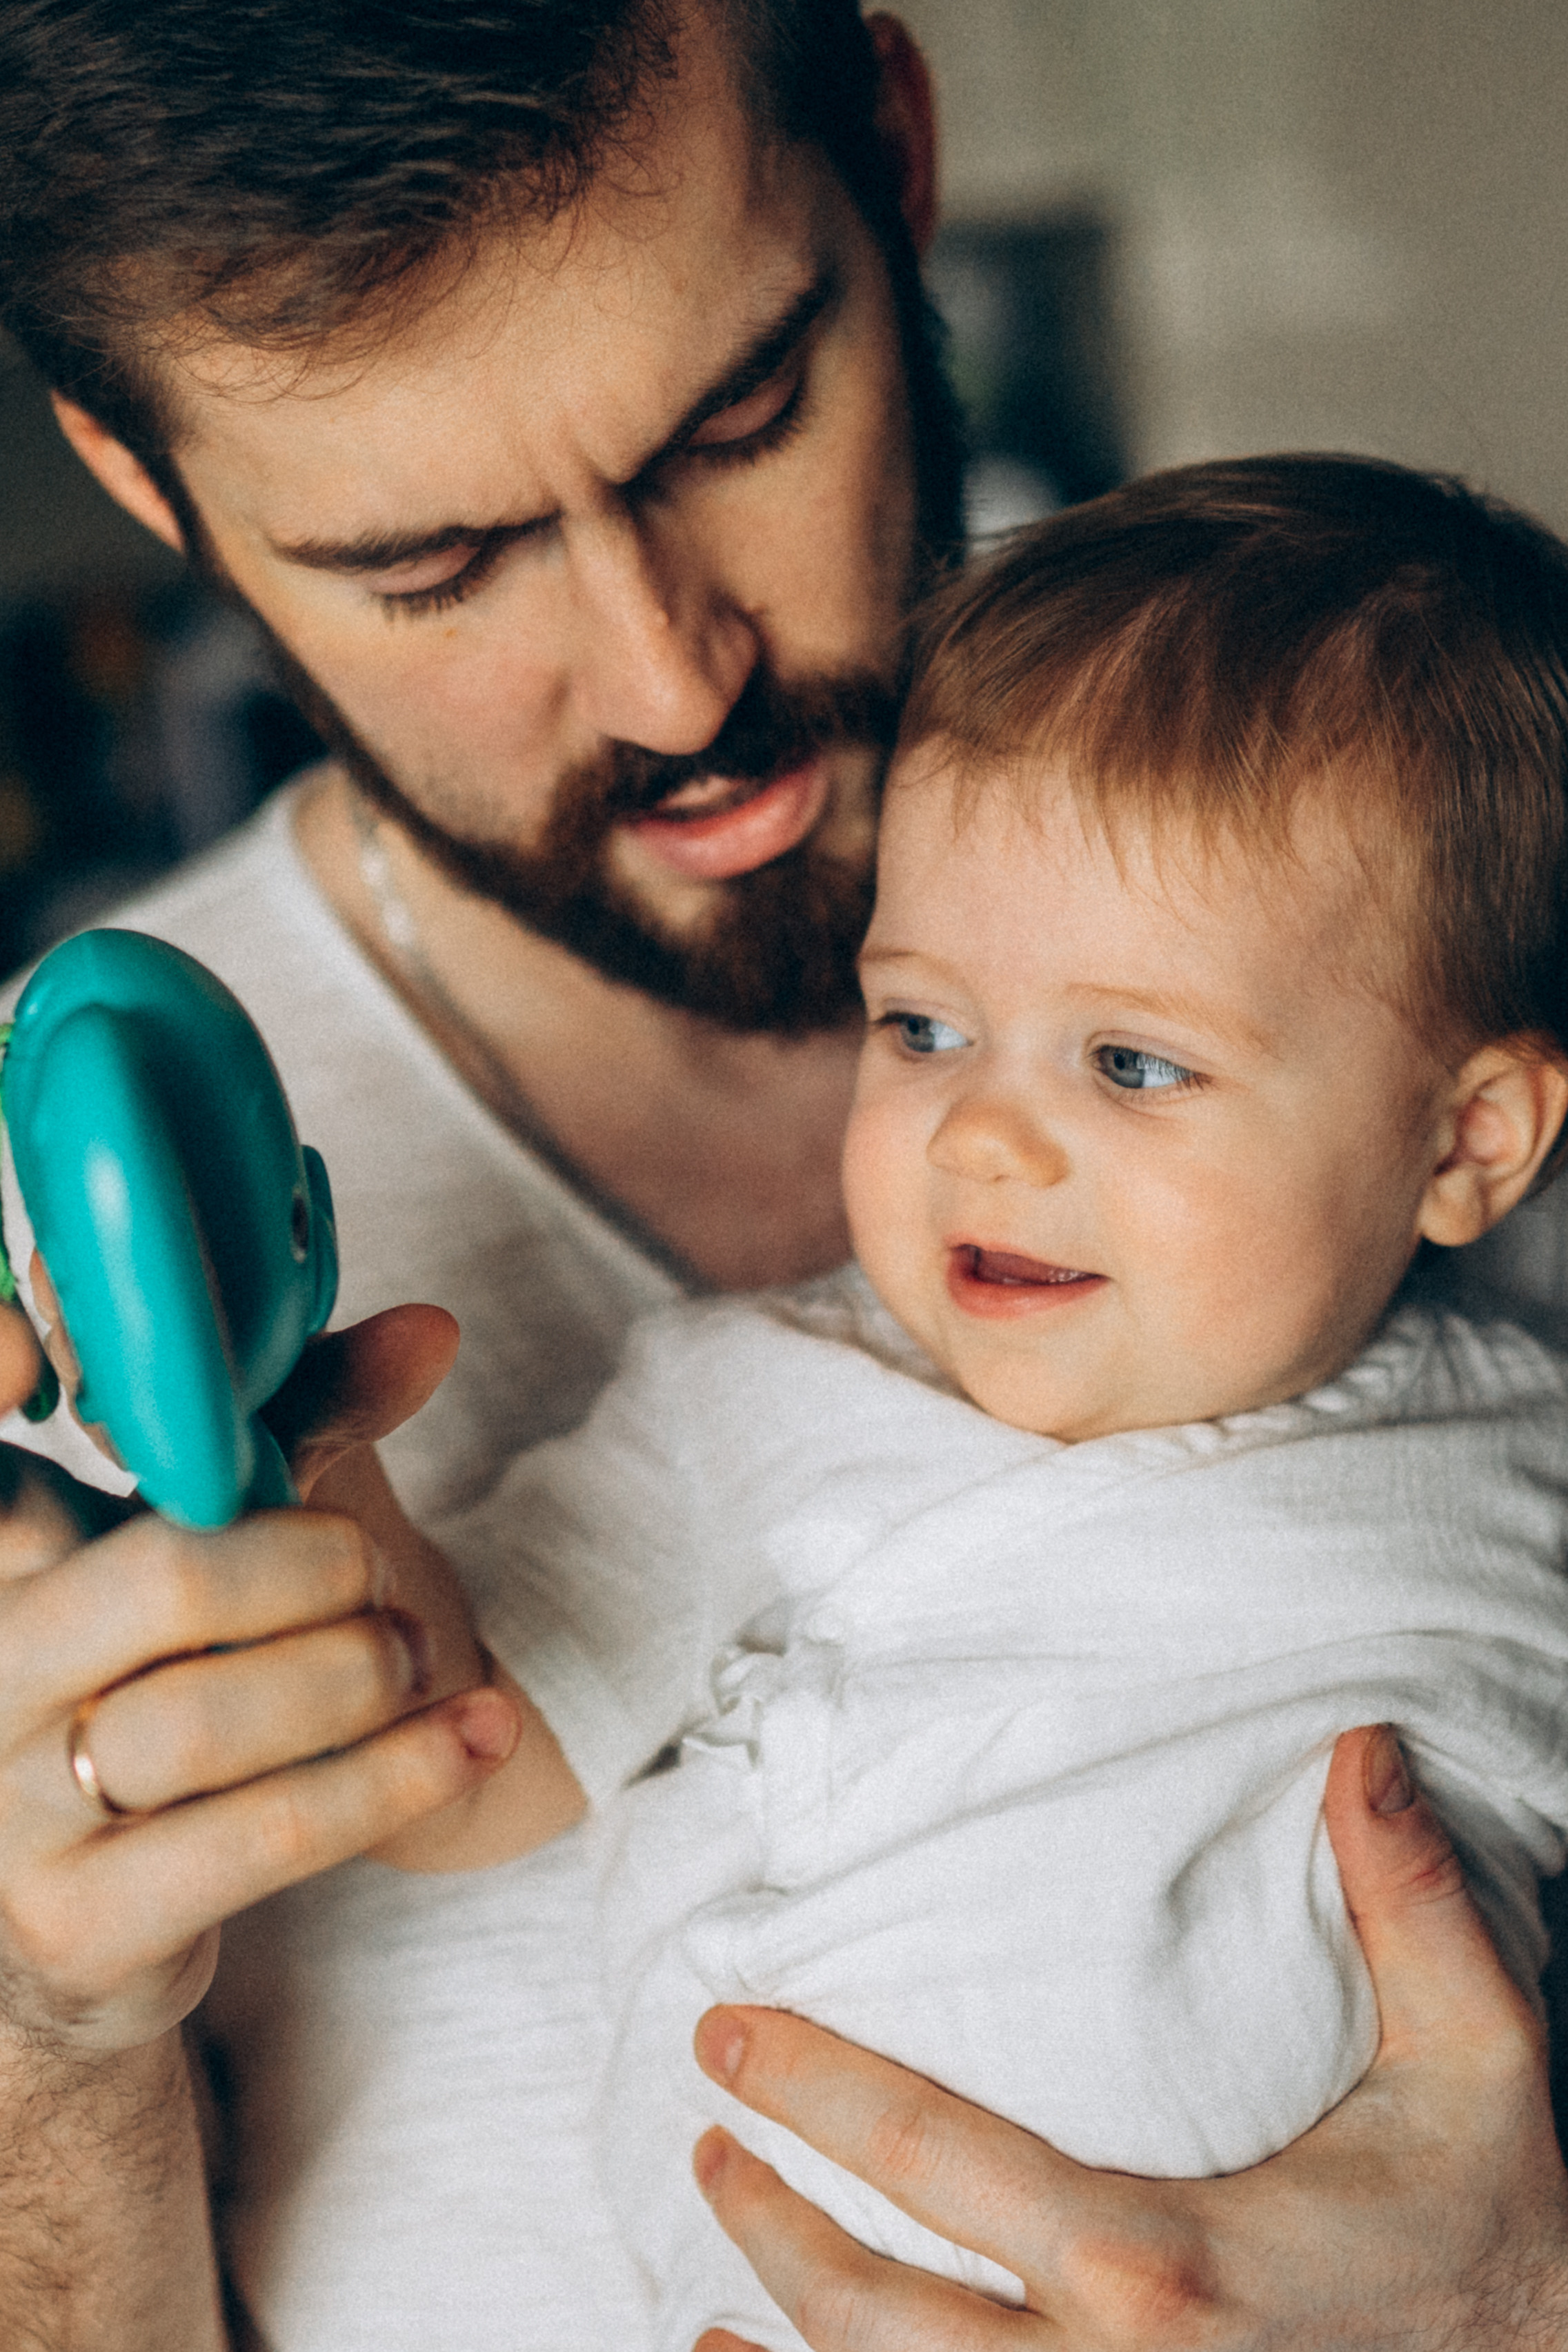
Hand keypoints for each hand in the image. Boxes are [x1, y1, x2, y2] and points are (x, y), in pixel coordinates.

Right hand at [0, 1299, 518, 2057]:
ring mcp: (9, 1809)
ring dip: (359, 1674)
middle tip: (367, 1575)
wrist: (92, 1920)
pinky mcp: (80, 1923)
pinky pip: (267, 1833)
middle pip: (164, 1581)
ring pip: (211, 1719)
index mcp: (0, 1553)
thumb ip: (294, 1420)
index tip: (31, 1349)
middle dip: (314, 1565)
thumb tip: (433, 1330)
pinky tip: (476, 1733)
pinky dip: (400, 1774)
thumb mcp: (202, 1536)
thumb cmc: (156, 1681)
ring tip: (409, 1655)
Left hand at [688, 1725, 1567, 2350]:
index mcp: (1166, 2266)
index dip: (810, 2093)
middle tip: (704, 2144)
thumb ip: (1411, 1906)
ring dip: (775, 2351)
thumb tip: (1360, 1746)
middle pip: (871, 2318)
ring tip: (702, 2292)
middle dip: (765, 2226)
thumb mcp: (1479, 2070)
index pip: (933, 2159)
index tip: (726, 2035)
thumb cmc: (1498, 2247)